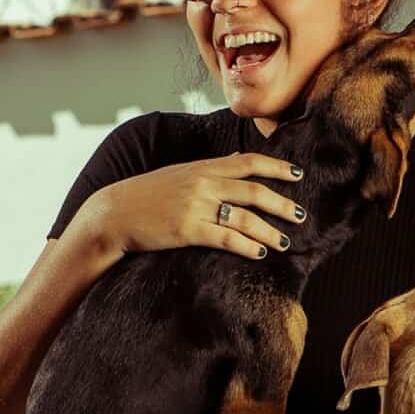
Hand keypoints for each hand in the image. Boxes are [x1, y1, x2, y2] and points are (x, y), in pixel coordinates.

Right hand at [98, 152, 306, 258]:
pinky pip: (226, 238)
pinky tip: (259, 253)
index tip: (297, 174)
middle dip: (282, 203)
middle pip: (254, 191)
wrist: (113, 213)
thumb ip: (211, 168)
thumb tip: (238, 160)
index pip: (248, 161)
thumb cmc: (146, 195)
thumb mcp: (180, 173)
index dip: (276, 167)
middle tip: (301, 215)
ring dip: (269, 230)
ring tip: (285, 241)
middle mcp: (203, 183)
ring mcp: (195, 206)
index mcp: (202, 167)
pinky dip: (247, 246)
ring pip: (245, 217)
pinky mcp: (187, 230)